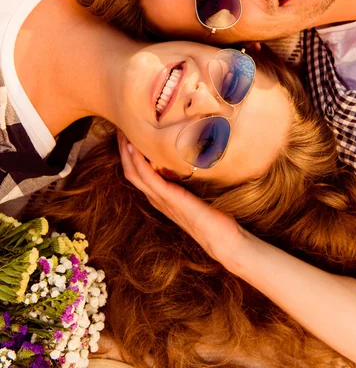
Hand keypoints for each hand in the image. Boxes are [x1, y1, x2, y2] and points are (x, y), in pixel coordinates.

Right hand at [117, 132, 243, 266]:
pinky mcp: (170, 199)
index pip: (137, 173)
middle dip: (123, 150)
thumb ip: (191, 181)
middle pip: (130, 171)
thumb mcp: (198, 194)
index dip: (129, 154)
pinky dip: (139, 162)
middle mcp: (157, 198)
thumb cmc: (215, 218)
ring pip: (134, 174)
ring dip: (126, 152)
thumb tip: (196, 158)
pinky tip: (134, 148)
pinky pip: (149, 178)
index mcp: (161, 197)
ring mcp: (161, 199)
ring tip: (123, 133)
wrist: (223, 240)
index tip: (128, 134)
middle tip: (119, 128)